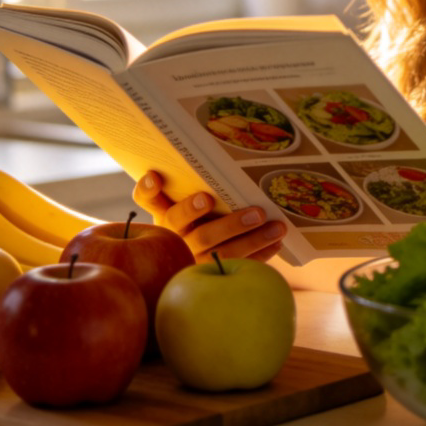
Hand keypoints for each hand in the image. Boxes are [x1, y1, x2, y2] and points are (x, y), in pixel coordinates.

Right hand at [133, 171, 286, 262]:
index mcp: (164, 216)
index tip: (156, 177)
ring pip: (225, 254)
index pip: (148, 201)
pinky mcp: (211, 274)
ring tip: (277, 227)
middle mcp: (175, 240)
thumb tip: (219, 151)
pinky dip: (261, 254)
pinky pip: (238, 266)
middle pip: (202, 235)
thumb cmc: (191, 216)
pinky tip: (277, 243)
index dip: (148, 190)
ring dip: (254, 240)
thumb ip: (189, 183)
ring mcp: (193, 260)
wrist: (183, 257)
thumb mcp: (181, 200)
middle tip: (257, 212)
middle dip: (231, 225)